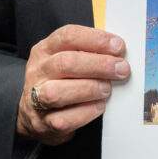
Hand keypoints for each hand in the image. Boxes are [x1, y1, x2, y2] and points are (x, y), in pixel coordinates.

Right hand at [16, 25, 129, 145]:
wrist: (35, 114)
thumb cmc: (60, 81)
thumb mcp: (68, 58)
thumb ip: (89, 53)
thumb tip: (120, 54)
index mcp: (45, 50)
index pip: (68, 36)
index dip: (96, 39)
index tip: (119, 46)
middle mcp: (38, 71)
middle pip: (65, 63)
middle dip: (99, 65)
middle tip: (121, 69)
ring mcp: (36, 98)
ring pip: (58, 92)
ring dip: (90, 89)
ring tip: (107, 89)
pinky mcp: (43, 122)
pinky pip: (64, 119)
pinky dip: (86, 112)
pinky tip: (99, 106)